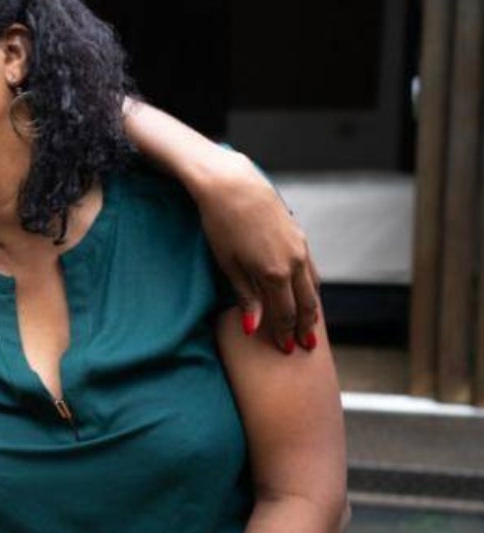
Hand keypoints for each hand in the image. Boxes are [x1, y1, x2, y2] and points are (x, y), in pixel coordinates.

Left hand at [192, 150, 320, 353]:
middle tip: (307, 346)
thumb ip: (245, 297)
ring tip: (311, 324)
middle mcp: (293, 261)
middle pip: (305, 303)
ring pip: (312, 285)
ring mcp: (299, 246)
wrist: (231, 183)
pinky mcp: (298, 234)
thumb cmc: (220, 223)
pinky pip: (310, 267)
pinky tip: (306, 291)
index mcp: (274, 273)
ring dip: (312, 307)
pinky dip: (311, 284)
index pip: (285, 313)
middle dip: (306, 326)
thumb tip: (254, 328)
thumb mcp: (228, 264)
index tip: (286, 350)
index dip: (285, 333)